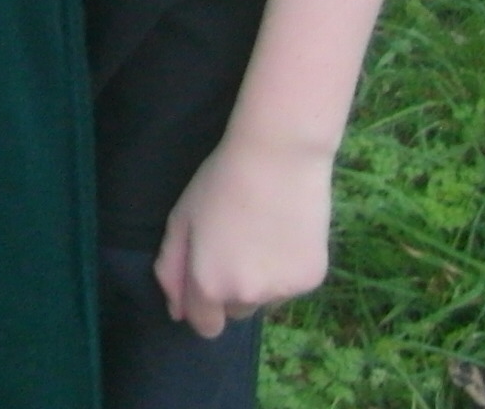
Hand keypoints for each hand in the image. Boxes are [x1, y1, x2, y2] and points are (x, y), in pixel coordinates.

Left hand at [154, 128, 332, 337]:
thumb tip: (177, 311)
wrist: (278, 158)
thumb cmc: (220, 183)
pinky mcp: (313, 279)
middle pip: (234, 311)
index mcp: (209, 285)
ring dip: (259, 281)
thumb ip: (171, 269)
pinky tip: (283, 232)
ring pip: (265, 299)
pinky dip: (285, 268)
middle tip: (233, 245)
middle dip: (230, 290)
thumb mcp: (181, 220)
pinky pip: (290, 285)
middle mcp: (247, 297)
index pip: (204, 324)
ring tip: (259, 234)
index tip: (204, 280)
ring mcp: (283, 291)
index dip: (201, 305)